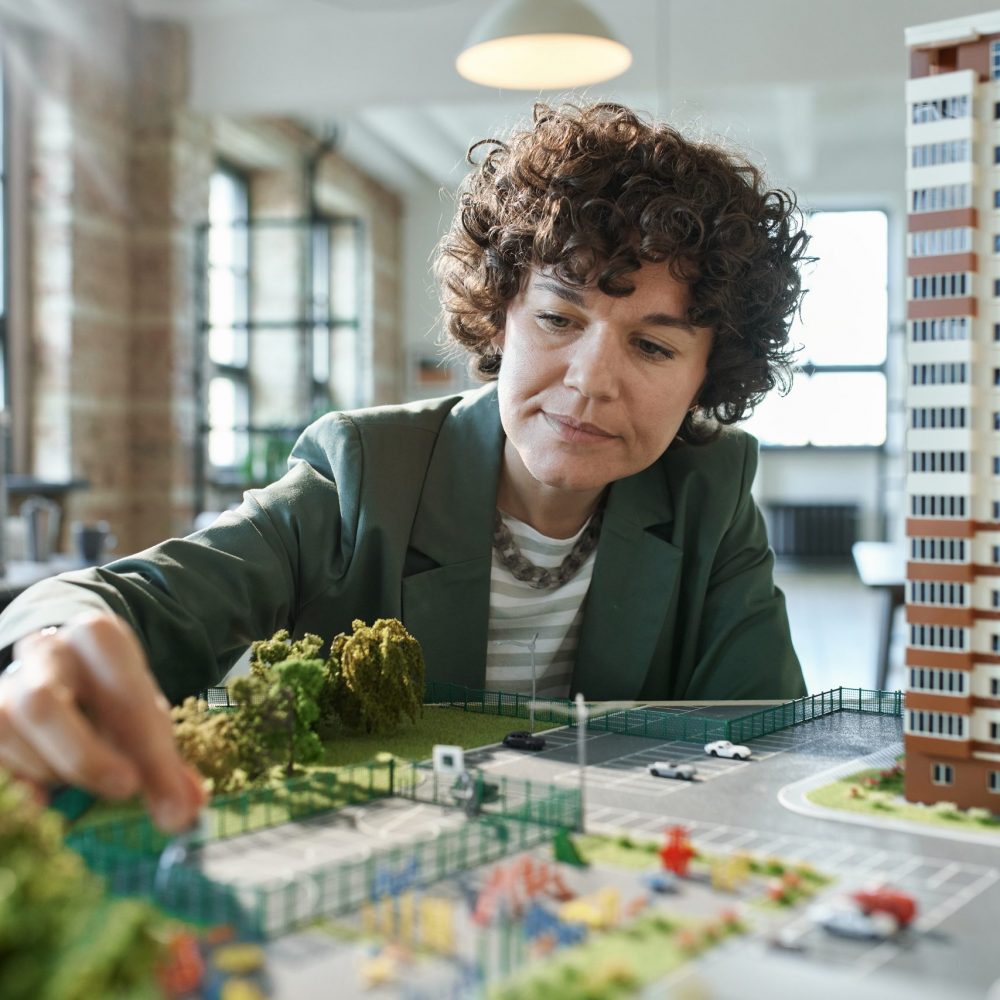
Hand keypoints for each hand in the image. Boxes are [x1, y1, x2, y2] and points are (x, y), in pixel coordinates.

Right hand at [0, 611, 205, 830]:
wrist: (63, 668)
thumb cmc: (110, 698)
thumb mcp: (146, 718)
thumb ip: (166, 765)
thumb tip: (188, 811)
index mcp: (98, 638)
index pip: (122, 690)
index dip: (145, 748)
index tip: (155, 793)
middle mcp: (45, 650)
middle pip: (42, 702)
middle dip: (83, 757)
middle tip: (124, 791)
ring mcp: (6, 681)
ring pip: (7, 728)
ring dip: (49, 769)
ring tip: (79, 786)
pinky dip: (17, 784)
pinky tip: (42, 802)